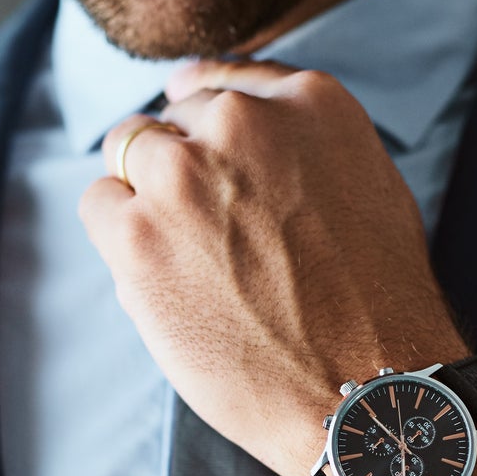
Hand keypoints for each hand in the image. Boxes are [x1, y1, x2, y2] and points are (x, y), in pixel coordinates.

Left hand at [81, 59, 468, 475]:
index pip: (221, 82)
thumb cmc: (378, 304)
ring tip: (191, 261)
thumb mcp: (367, 185)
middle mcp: (242, 123)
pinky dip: (119, 238)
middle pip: (173, 120)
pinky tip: (164, 281)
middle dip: (184, 169)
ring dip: (146, 196)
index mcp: (308, 102)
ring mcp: (184, 176)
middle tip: (214, 238)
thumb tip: (208, 101)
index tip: (213, 168)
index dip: (210, 132)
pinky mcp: (136, 236)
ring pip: (127, 150)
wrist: (365, 393)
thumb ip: (298, 139)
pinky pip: (99, 205)